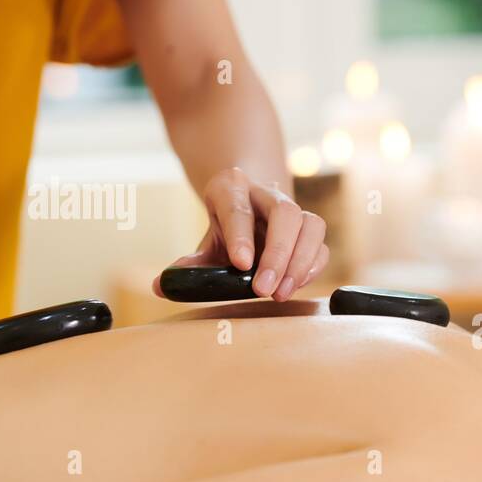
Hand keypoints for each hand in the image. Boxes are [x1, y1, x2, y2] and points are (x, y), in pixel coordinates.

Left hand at [153, 166, 329, 301]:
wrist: (250, 206)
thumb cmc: (226, 229)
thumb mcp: (205, 241)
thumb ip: (189, 264)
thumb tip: (161, 286)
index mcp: (232, 188)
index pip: (238, 209)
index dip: (241, 236)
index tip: (241, 265)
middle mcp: (267, 193)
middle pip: (285, 214)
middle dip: (277, 254)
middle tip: (263, 290)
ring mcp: (294, 209)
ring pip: (310, 224)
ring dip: (300, 262)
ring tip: (280, 293)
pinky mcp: (310, 229)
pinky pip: (321, 245)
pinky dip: (311, 268)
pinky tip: (294, 286)